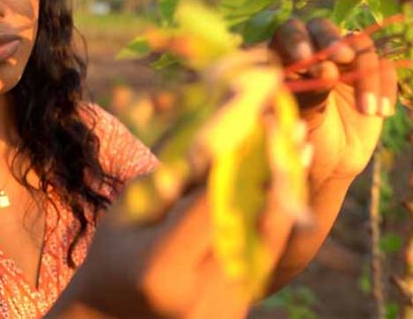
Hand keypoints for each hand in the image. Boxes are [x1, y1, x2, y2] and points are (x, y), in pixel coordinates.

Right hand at [48, 55, 309, 317]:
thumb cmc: (113, 255)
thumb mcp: (131, 211)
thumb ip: (176, 180)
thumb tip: (224, 137)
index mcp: (163, 268)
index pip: (211, 199)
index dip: (235, 153)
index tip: (250, 113)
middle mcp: (203, 294)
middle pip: (254, 220)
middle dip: (275, 167)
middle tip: (290, 125)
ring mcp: (226, 308)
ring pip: (270, 236)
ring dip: (287, 187)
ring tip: (298, 147)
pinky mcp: (240, 309)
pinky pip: (265, 252)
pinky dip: (276, 212)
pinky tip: (283, 181)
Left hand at [270, 18, 396, 183]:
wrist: (331, 163)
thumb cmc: (307, 139)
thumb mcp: (303, 121)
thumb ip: (310, 95)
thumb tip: (326, 69)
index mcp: (288, 58)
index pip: (289, 32)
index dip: (297, 39)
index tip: (305, 58)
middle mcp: (316, 54)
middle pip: (323, 28)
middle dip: (332, 40)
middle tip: (343, 58)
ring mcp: (345, 62)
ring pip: (360, 45)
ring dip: (367, 75)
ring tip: (366, 109)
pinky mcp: (372, 74)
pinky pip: (385, 67)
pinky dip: (386, 87)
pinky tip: (381, 113)